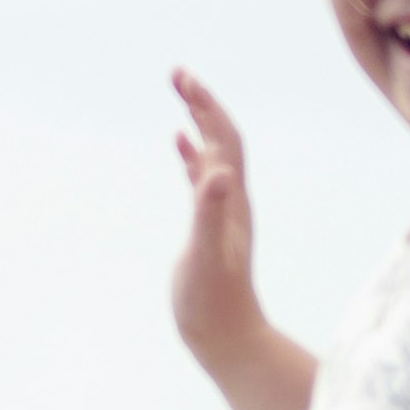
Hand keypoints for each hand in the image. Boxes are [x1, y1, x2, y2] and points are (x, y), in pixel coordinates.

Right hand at [163, 75, 257, 349]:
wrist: (228, 336)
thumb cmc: (213, 301)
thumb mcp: (205, 254)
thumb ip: (209, 212)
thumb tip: (216, 171)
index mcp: (231, 198)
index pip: (225, 138)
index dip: (206, 106)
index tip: (183, 78)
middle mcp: (231, 197)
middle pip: (222, 136)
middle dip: (202, 102)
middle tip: (177, 73)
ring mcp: (220, 210)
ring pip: (213, 152)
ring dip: (198, 121)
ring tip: (180, 93)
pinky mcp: (207, 225)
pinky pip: (200, 177)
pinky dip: (190, 154)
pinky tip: (178, 143)